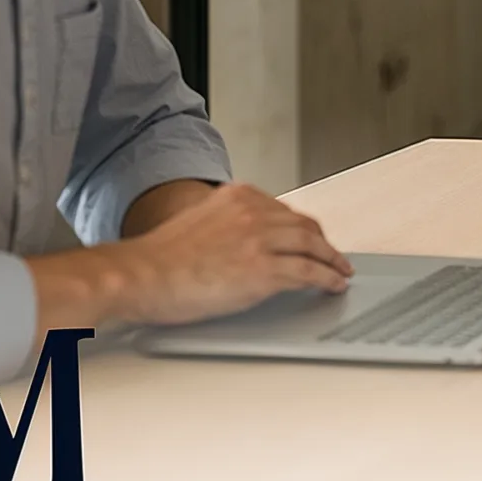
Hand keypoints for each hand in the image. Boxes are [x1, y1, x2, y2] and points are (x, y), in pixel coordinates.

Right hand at [33, 181, 353, 332]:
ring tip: (341, 271)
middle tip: (334, 255)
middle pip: (304, 225)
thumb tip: (244, 242)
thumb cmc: (157, 258)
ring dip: (332, 260)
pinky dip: (327, 278)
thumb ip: (226, 224)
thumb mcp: (197, 222)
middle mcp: (253, 211)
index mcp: (237, 196)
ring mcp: (261, 239)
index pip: (283, 210)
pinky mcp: (264, 270)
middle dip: (322, 241)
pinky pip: (308, 273)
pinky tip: (333, 285)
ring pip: (312, 246)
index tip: (311, 237)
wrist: (140, 275)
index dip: (302, 227)